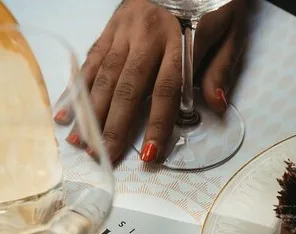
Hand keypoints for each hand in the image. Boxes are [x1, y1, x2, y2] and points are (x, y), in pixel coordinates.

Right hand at [59, 0, 249, 163]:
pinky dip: (76, 87)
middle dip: (114, 126)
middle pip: (127, 88)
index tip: (150, 154)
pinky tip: (64, 111)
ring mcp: (123, 30)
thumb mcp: (230, 31)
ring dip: (90, 111)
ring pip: (103, 76)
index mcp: (179, 39)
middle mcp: (146, 36)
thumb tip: (215, 105)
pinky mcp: (110, 27)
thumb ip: (219, 68)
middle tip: (103, 156)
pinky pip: (90, 60)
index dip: (157, 124)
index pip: (166, 90)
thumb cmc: (212, 1)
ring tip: (80, 142)